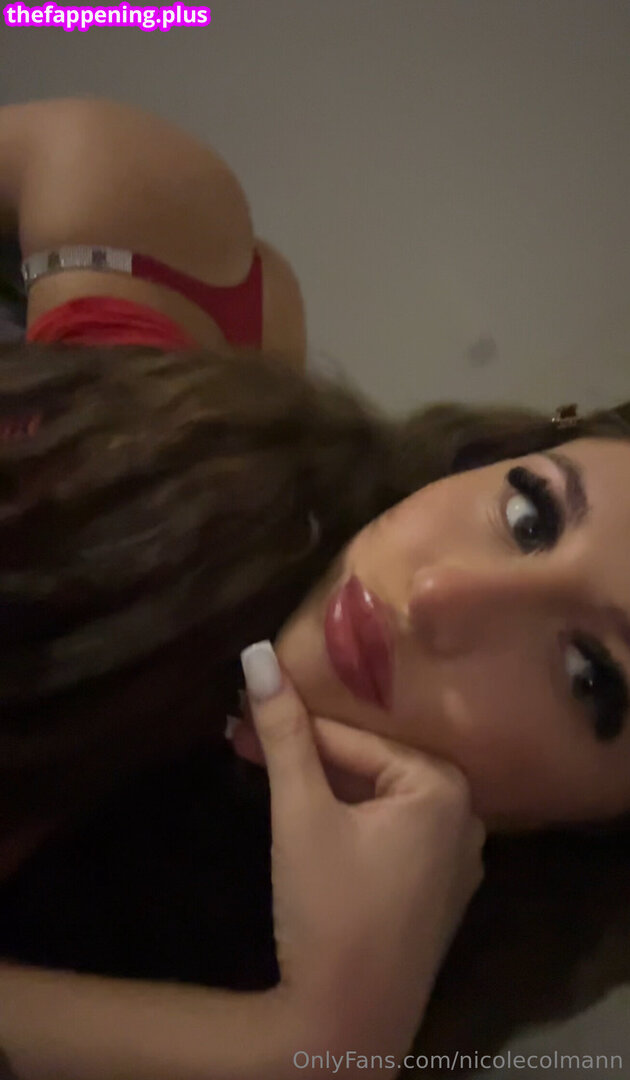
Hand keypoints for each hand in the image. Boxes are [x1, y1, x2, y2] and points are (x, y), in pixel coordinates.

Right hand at [234, 641, 485, 1061]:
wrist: (345, 1026)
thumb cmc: (329, 910)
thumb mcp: (301, 812)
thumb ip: (284, 732)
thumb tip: (254, 653)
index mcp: (445, 787)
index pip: (357, 739)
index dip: (294, 726)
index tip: (242, 709)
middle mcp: (465, 817)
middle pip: (372, 766)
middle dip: (308, 754)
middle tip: (246, 739)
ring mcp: (456, 860)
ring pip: (380, 799)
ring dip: (325, 784)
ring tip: (268, 767)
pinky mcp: (437, 893)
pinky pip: (393, 833)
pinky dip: (350, 819)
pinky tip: (308, 813)